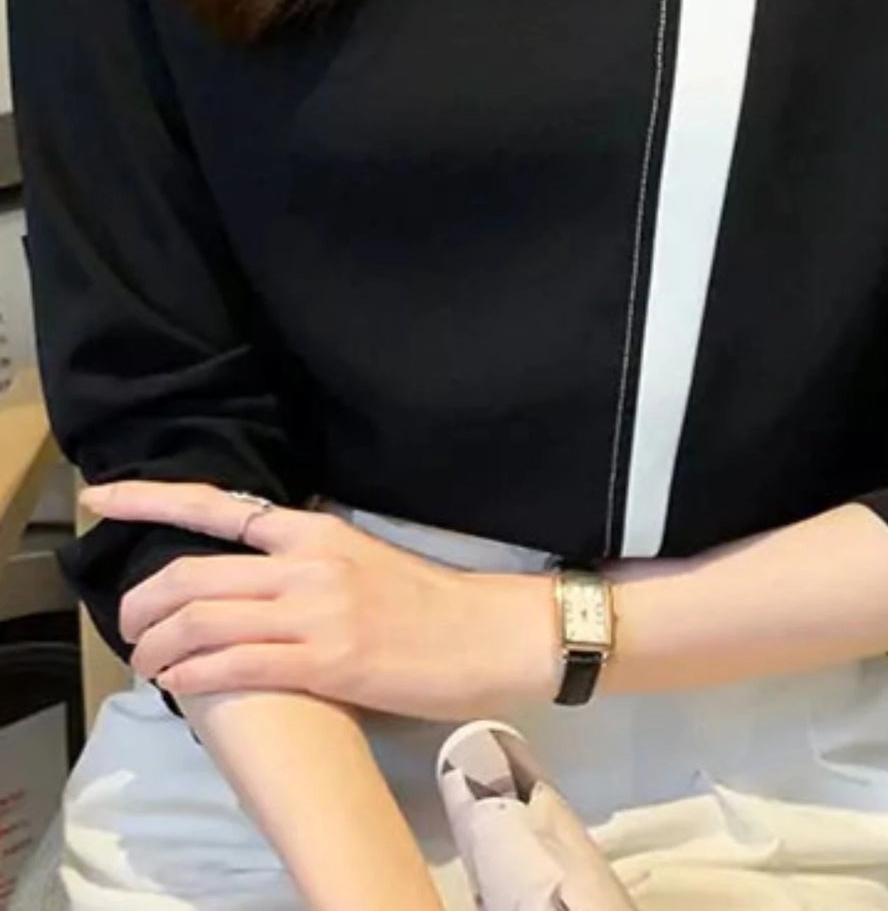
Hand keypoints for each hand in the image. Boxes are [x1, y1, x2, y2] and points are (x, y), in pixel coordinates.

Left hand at [81, 482, 558, 717]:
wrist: (488, 632)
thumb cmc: (429, 603)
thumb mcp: (362, 561)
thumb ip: (305, 563)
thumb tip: (247, 581)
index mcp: (317, 532)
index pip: (222, 506)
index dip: (153, 500)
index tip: (101, 497)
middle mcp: (308, 563)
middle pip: (192, 573)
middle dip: (142, 604)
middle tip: (130, 629)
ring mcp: (316, 613)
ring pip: (202, 622)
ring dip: (158, 649)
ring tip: (150, 665)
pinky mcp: (327, 662)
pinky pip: (235, 666)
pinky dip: (194, 677)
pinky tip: (182, 686)